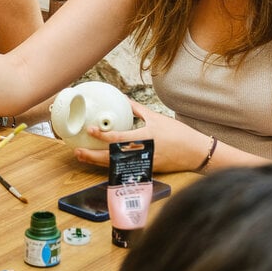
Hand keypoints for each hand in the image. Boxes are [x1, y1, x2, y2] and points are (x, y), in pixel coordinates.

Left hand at [74, 100, 205, 171]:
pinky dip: (110, 167)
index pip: (119, 138)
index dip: (103, 135)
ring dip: (96, 162)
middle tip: (77, 150)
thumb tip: (124, 100)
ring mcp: (142, 164)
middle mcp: (141, 153)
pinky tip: (98, 163)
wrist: (194, 153)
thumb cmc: (177, 133)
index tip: (90, 129)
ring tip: (82, 156)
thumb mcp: (157, 118)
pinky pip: (124, 169)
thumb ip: (138, 110)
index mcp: (144, 138)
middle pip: (111, 157)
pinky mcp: (145, 171)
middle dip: (92, 155)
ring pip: (115, 166)